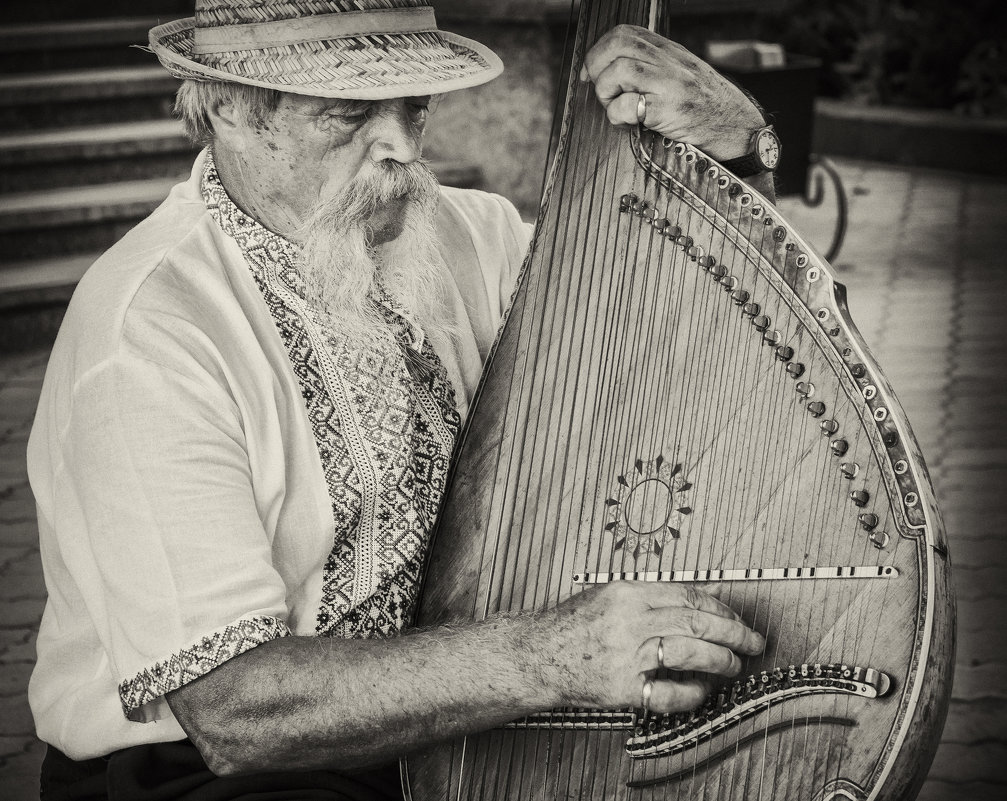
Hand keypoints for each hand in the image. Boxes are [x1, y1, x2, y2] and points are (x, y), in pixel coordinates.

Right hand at [532, 581, 764, 713]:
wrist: (539, 654)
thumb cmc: (574, 625)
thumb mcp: (609, 595)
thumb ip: (650, 595)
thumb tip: (700, 600)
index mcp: (629, 593)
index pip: (689, 596)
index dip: (722, 609)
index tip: (738, 620)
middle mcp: (630, 620)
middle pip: (697, 622)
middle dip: (734, 634)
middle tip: (753, 642)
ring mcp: (627, 654)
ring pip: (690, 653)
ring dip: (721, 660)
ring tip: (733, 665)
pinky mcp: (622, 686)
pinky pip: (668, 692)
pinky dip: (692, 693)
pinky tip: (702, 691)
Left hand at [580, 24, 765, 161]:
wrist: (735, 127)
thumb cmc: (703, 107)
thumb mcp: (678, 74)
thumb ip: (649, 66)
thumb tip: (606, 71)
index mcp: (667, 50)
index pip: (622, 33)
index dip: (599, 51)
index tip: (592, 73)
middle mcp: (668, 61)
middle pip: (616, 45)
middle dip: (597, 68)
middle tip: (603, 92)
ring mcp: (669, 83)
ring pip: (618, 70)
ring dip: (606, 93)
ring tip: (617, 109)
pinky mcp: (668, 109)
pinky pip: (628, 105)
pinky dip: (618, 115)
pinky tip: (629, 123)